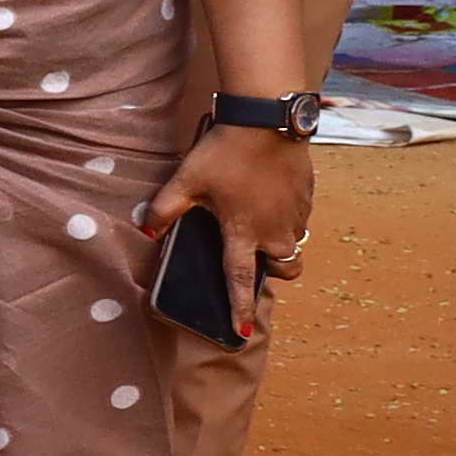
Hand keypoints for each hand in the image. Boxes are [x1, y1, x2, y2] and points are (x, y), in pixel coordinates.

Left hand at [143, 124, 310, 335]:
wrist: (268, 121)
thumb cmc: (224, 153)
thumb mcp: (186, 180)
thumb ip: (165, 209)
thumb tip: (146, 230)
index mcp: (244, 232)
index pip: (240, 280)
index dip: (240, 308)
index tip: (244, 333)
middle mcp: (276, 230)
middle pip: (283, 268)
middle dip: (272, 273)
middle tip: (254, 260)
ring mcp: (297, 214)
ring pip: (294, 244)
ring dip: (280, 245)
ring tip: (259, 225)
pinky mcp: (308, 196)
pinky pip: (300, 220)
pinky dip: (287, 220)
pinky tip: (269, 199)